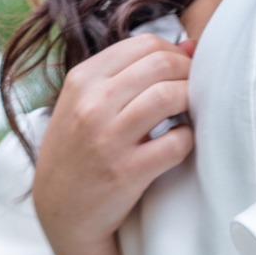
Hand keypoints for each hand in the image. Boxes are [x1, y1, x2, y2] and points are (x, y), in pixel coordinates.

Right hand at [33, 34, 194, 254]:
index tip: (183, 70)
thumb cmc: (80, 151)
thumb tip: (188, 45)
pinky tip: (182, 142)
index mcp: (83, 79)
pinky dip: (188, 139)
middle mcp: (93, 103)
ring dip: (190, 101)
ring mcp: (109, 138)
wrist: (61, 209)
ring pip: (168, 97)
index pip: (143, 45)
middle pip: (160, 65)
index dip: (174, 53)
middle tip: (195, 89)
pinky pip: (175, 143)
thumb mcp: (84, 103)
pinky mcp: (127, 172)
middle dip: (187, 73)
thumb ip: (127, 74)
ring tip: (190, 113)